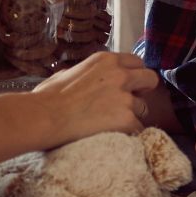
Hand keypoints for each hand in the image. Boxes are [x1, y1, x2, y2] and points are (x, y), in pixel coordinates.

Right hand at [32, 51, 158, 143]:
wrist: (45, 117)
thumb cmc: (47, 98)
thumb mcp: (66, 73)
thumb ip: (83, 73)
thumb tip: (82, 77)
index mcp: (105, 60)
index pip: (136, 62)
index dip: (133, 75)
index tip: (127, 86)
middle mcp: (120, 75)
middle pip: (150, 79)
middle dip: (143, 91)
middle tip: (130, 104)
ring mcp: (125, 97)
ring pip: (144, 108)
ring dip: (132, 116)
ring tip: (112, 125)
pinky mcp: (127, 119)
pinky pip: (138, 129)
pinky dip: (128, 134)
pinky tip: (114, 136)